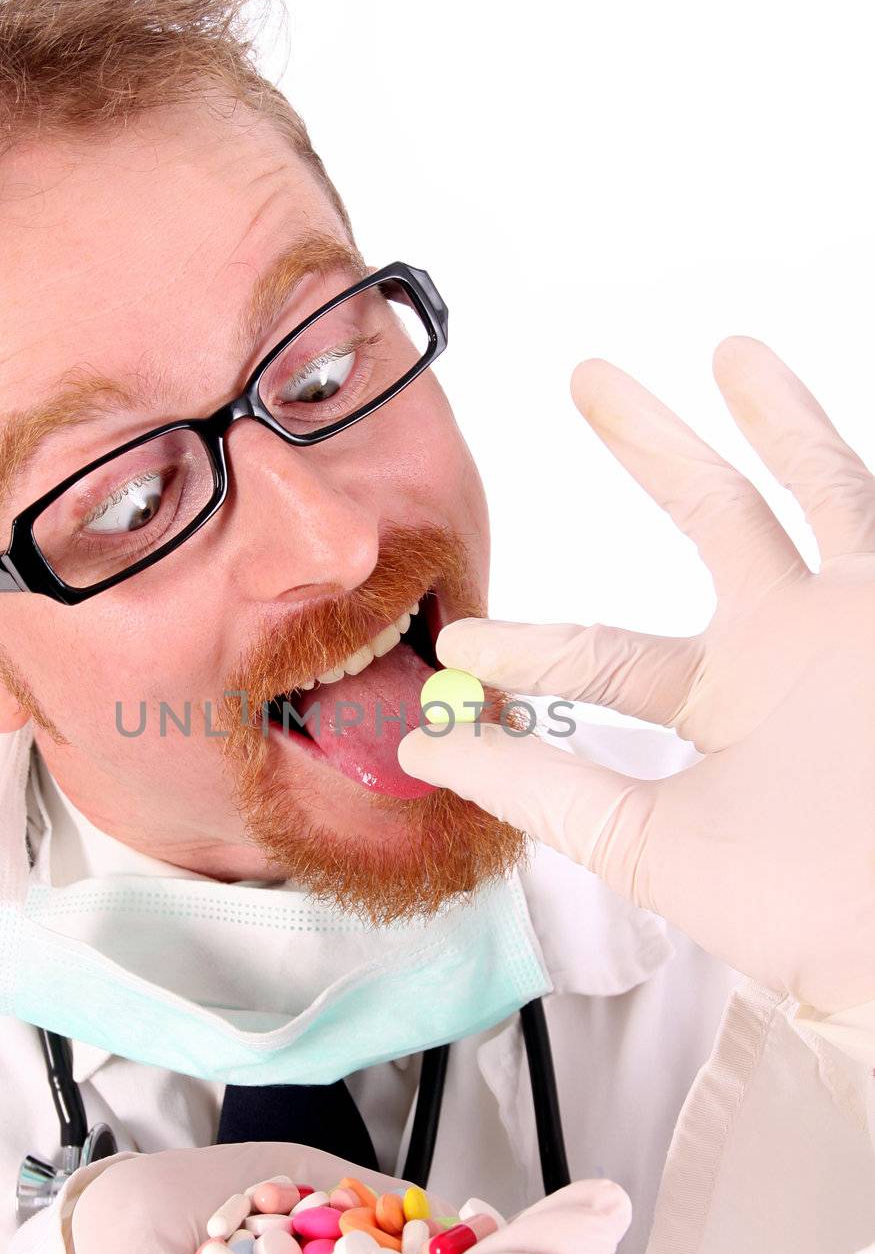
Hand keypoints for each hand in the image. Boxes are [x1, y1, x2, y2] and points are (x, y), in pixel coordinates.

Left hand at [397, 336, 874, 1015]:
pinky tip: (785, 382)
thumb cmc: (795, 906)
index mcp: (716, 704)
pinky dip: (825, 444)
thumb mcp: (643, 842)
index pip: (604, 651)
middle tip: (588, 380)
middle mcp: (782, 649)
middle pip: (709, 521)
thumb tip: (423, 755)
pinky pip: (865, 501)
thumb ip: (540, 792)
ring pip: (809, 489)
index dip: (529, 644)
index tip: (461, 642)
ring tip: (725, 347)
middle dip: (649, 450)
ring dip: (769, 419)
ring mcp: (849, 618)